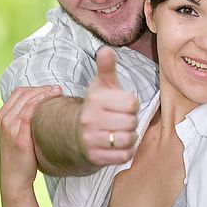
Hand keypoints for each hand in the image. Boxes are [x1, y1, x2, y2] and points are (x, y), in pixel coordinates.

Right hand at [0, 85, 61, 195]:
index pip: (19, 92)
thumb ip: (24, 118)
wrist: (14, 178)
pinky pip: (30, 113)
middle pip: (24, 93)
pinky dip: (42, 104)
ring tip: (59, 93)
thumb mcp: (17, 133)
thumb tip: (43, 106)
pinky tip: (53, 105)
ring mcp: (10, 127)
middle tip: (58, 89)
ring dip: (45, 94)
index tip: (51, 88)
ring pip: (29, 100)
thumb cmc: (20, 156)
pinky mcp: (19, 136)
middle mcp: (4, 119)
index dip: (36, 88)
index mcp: (2, 116)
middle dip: (43, 89)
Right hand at [77, 47, 138, 165]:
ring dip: (130, 136)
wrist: (75, 133)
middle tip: (122, 119)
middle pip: (131, 122)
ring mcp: (92, 140)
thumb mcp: (101, 85)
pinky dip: (126, 150)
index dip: (132, 104)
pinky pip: (124, 156)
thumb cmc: (96, 106)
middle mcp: (90, 120)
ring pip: (128, 139)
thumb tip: (106, 49)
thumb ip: (106, 67)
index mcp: (94, 100)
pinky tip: (119, 144)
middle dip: (131, 121)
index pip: (131, 104)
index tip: (124, 105)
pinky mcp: (95, 157)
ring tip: (122, 131)